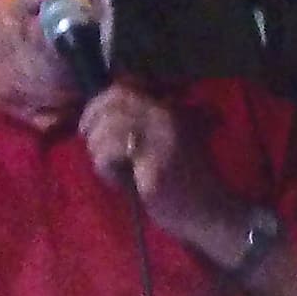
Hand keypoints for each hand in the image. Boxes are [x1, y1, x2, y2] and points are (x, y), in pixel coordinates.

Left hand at [74, 84, 239, 255]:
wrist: (207, 207)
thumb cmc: (184, 177)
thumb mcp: (169, 138)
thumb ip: (143, 122)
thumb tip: (101, 115)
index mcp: (169, 107)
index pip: (122, 89)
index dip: (98, 103)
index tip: (89, 123)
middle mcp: (165, 116)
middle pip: (110, 105)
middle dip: (92, 125)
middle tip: (91, 144)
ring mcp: (159, 139)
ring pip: (104, 132)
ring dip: (99, 153)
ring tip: (114, 170)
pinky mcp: (151, 165)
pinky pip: (109, 157)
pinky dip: (106, 171)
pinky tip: (120, 182)